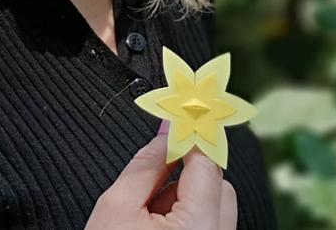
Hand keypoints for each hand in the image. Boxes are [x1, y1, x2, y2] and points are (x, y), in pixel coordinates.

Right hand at [85, 121, 238, 229]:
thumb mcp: (116, 208)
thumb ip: (145, 165)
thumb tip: (167, 132)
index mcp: (198, 227)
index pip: (208, 163)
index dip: (192, 136)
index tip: (178, 116)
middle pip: (219, 185)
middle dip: (191, 172)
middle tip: (153, 176)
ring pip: (217, 206)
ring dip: (189, 197)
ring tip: (149, 215)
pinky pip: (210, 225)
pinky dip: (188, 218)